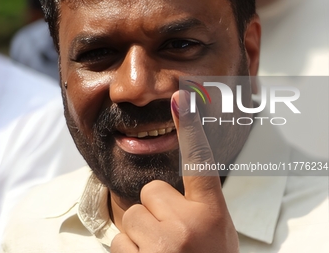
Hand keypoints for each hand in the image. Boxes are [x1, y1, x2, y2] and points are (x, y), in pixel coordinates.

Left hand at [111, 90, 238, 252]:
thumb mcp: (216, 230)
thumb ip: (197, 202)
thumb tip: (170, 181)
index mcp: (210, 213)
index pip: (199, 161)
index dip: (190, 127)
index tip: (181, 98)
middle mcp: (186, 226)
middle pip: (150, 192)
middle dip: (157, 210)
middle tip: (173, 234)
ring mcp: (160, 247)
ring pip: (131, 216)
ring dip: (143, 233)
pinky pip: (120, 241)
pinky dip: (131, 251)